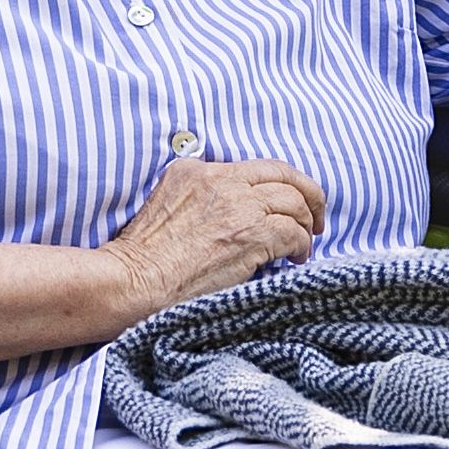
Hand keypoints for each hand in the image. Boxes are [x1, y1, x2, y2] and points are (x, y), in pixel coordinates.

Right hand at [95, 152, 323, 327]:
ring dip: (307, 223)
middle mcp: (220, 180)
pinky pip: (294, 232)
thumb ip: (195, 197)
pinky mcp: (251, 235)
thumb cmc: (142, 259)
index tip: (290, 202)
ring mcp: (237, 206)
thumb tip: (230, 214)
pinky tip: (296, 259)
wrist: (133, 281)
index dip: (281, 184)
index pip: (255, 168)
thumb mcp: (164, 205)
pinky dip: (302, 245)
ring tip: (306, 243)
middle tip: (316, 217)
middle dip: (308, 194)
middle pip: (283, 175)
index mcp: (195, 170)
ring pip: (294, 201)